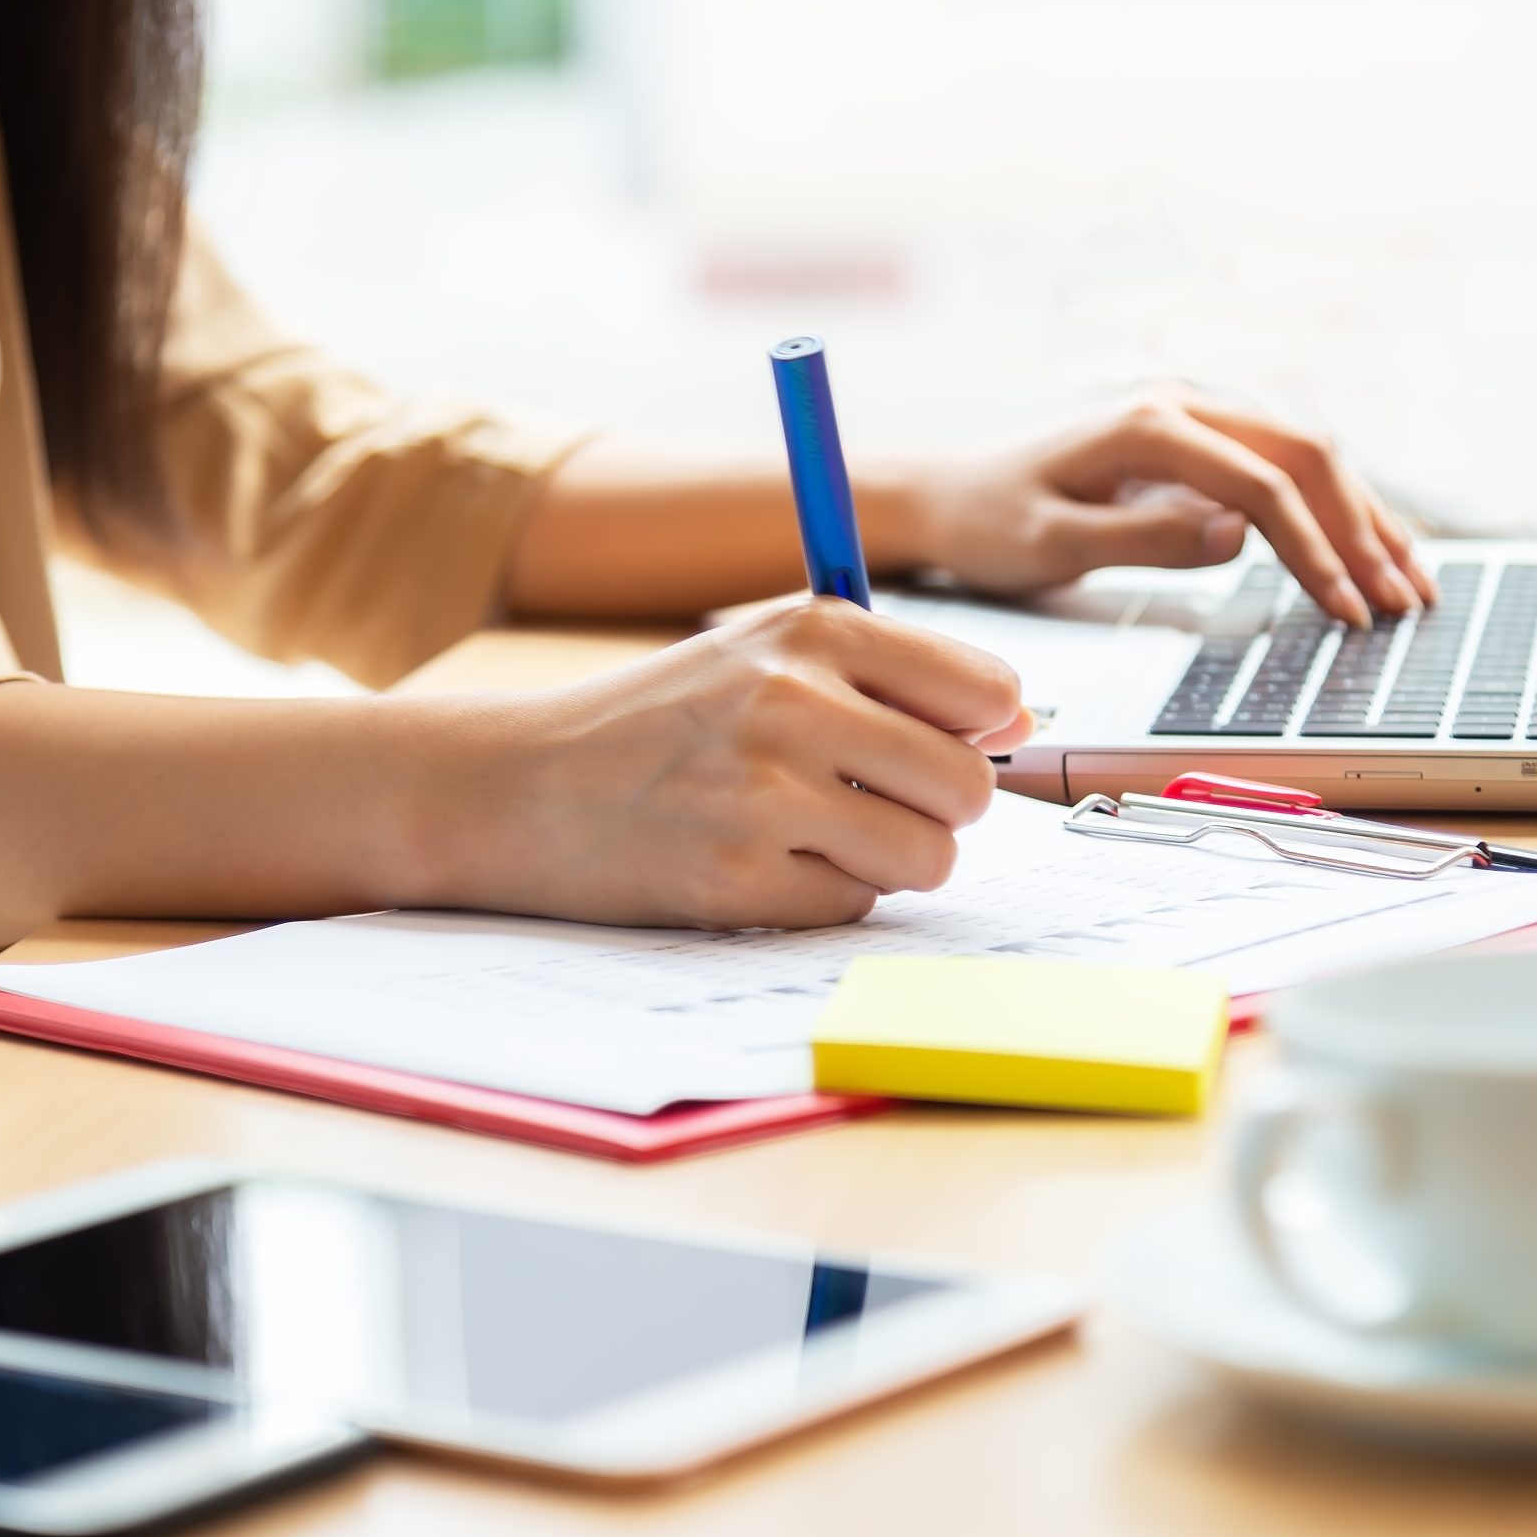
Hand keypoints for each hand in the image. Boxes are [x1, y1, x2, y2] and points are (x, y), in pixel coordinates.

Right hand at [438, 599, 1031, 930]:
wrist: (517, 785)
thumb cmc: (658, 724)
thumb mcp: (766, 657)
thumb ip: (894, 678)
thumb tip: (1019, 721)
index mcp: (813, 628)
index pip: (987, 689)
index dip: (974, 733)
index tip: (930, 746)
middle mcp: (792, 699)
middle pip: (969, 786)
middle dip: (933, 811)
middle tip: (860, 803)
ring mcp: (763, 792)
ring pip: (927, 857)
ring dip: (884, 862)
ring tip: (809, 835)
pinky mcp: (736, 878)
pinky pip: (854, 907)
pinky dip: (819, 898)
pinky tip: (756, 865)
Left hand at [888, 385, 1435, 627]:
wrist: (947, 496)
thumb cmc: (987, 522)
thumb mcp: (1049, 544)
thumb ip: (1143, 540)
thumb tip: (1239, 534)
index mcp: (1149, 423)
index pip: (1262, 481)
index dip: (1314, 547)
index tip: (1347, 606)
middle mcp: (1182, 406)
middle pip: (1307, 456)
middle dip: (1363, 530)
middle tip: (1405, 601)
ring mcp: (1195, 420)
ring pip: (1308, 457)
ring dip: (1364, 518)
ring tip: (1412, 581)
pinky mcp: (1197, 446)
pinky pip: (1285, 469)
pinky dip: (1334, 512)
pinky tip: (1368, 549)